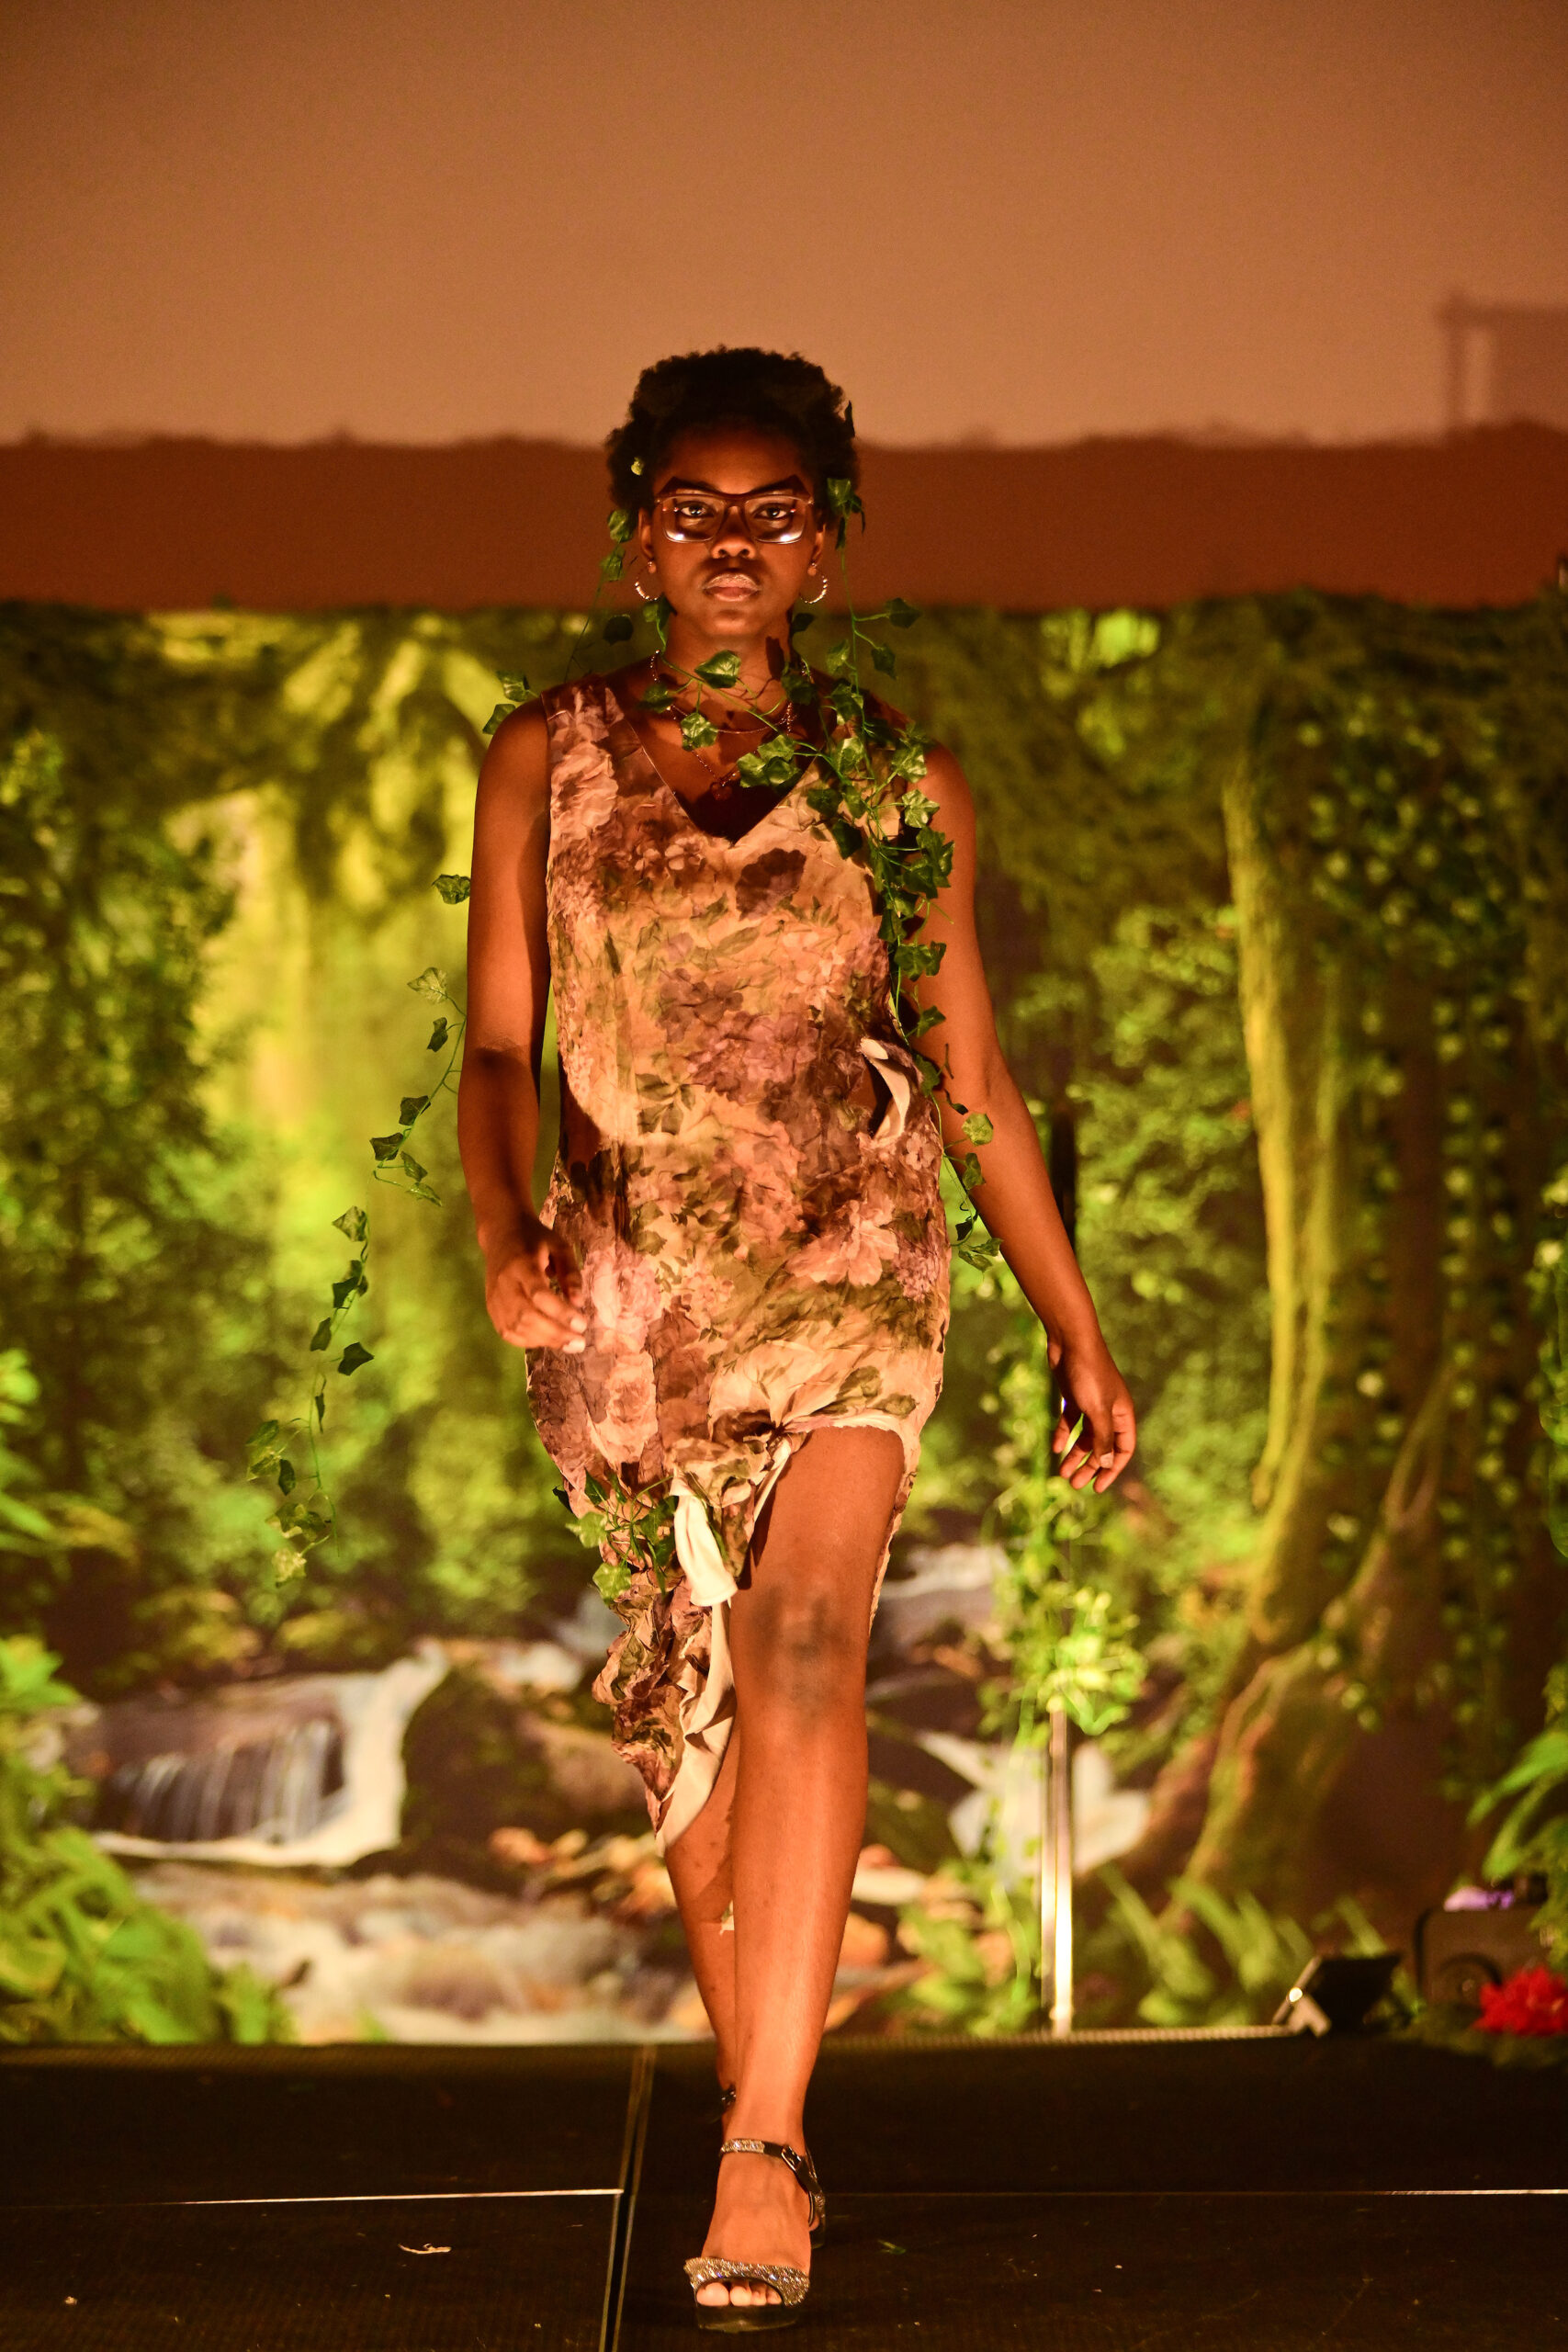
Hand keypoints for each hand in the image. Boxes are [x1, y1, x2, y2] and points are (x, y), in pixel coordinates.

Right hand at [485, 1220, 586, 1351]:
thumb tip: (578, 1303)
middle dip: (555, 1333)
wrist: (500, 1235)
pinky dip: (529, 1341)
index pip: (539, 1294)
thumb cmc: (534, 1240)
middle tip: (580, 1342)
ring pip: (516, 1328)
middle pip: (526, 1316)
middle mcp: (504, 1284)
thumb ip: (570, 1273)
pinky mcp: (491, 1308)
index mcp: (521, 1264)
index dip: (560, 1312)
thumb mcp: (559, 1246)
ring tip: (569, 1343)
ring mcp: (494, 1299)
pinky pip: (508, 1332)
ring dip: (545, 1340)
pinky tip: (548, 1340)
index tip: (582, 1324)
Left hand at [1047, 1333, 1135, 1491]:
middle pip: (1102, 1446)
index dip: (1112, 1470)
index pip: (1123, 1449)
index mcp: (1123, 1414)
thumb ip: (1102, 1438)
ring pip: (1084, 1436)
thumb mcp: (1097, 1411)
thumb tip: (1107, 1464)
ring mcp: (1091, 1404)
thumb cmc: (1089, 1374)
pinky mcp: (1073, 1397)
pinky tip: (1054, 1448)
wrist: (1070, 1341)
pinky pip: (1070, 1422)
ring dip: (1074, 1455)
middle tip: (1074, 1484)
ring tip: (1061, 1473)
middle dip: (1089, 1466)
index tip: (1097, 1487)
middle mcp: (1110, 1411)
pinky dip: (1063, 1435)